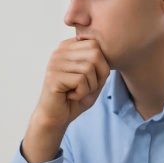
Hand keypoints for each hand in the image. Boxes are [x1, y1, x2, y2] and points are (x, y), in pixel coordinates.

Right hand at [22, 38, 108, 162]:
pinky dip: (82, 93)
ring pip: (89, 68)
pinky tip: (71, 96)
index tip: (91, 79)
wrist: (55, 117)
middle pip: (95, 54)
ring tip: (78, 93)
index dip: (102, 65)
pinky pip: (81, 80)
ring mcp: (54, 63)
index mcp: (67, 47)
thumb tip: (110, 53)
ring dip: (90, 87)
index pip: (95, 44)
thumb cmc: (74, 98)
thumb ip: (100, 64)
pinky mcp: (53, 77)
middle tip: (88, 88)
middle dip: (99, 75)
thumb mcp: (92, 79)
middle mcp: (59, 52)